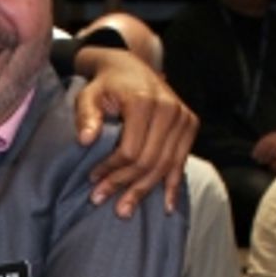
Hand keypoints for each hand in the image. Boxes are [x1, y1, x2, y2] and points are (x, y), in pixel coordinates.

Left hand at [74, 49, 196, 216]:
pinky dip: (173, 185)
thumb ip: (87, 116)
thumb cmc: (105, 85)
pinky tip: (166, 207)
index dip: (111, 170)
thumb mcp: (88, 95)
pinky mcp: (189, 124)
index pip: (131, 150)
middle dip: (125, 185)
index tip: (92, 181)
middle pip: (149, 161)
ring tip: (125, 210)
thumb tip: (85, 140)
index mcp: (144, 102)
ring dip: (144, 191)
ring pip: (164, 165)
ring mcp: (182, 117)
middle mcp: (169, 109)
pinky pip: (181, 161)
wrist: (129, 66)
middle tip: (102, 201)